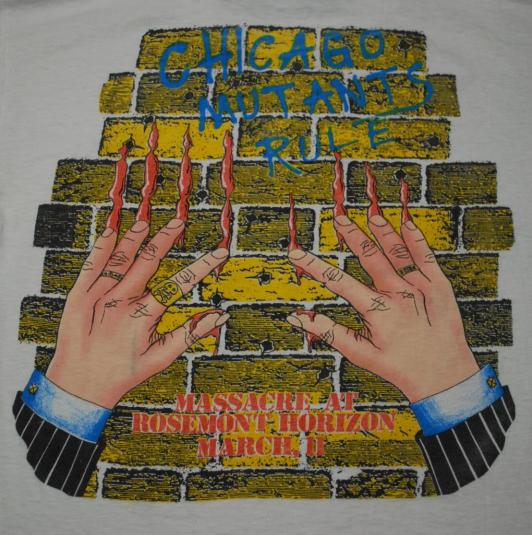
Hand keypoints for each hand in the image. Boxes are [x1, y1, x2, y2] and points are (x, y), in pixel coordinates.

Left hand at [46, 217, 229, 408]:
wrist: (78, 386)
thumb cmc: (121, 374)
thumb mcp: (160, 359)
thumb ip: (190, 334)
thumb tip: (219, 317)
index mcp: (143, 317)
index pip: (180, 284)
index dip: (202, 266)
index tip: (218, 253)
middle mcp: (120, 303)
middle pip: (148, 261)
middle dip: (166, 239)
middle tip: (178, 222)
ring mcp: (97, 297)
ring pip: (120, 260)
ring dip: (134, 238)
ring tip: (146, 222)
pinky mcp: (78, 297)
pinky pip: (91, 266)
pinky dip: (101, 248)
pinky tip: (111, 233)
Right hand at [287, 213, 478, 402]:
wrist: (445, 377)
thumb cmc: (401, 368)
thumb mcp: (361, 355)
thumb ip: (329, 332)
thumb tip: (298, 319)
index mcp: (377, 312)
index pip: (338, 282)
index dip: (314, 266)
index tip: (297, 254)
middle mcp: (399, 296)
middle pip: (370, 257)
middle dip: (351, 235)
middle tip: (337, 218)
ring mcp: (422, 288)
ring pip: (398, 253)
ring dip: (383, 231)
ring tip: (369, 214)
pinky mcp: (441, 286)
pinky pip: (427, 257)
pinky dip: (416, 239)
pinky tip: (406, 224)